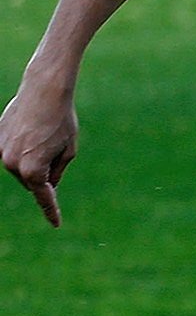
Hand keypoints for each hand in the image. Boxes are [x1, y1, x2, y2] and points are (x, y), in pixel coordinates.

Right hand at [0, 84, 77, 226]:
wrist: (44, 91)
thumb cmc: (62, 121)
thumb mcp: (68, 151)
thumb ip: (57, 172)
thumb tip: (47, 184)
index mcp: (33, 170)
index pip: (44, 196)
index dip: (51, 211)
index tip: (56, 224)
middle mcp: (11, 163)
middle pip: (32, 181)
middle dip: (44, 174)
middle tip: (56, 149)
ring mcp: (0, 150)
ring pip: (20, 167)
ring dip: (32, 160)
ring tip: (44, 137)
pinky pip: (11, 151)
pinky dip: (22, 148)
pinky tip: (32, 132)